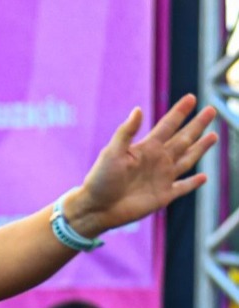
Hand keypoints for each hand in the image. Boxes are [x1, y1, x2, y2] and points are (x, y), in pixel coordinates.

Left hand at [66, 94, 217, 236]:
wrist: (96, 208)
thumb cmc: (100, 180)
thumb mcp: (111, 153)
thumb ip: (126, 132)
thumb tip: (138, 110)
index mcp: (146, 148)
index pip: (168, 125)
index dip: (180, 112)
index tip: (191, 97)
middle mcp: (157, 160)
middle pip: (183, 139)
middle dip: (197, 125)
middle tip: (211, 110)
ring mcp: (161, 178)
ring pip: (187, 159)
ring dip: (200, 148)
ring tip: (213, 136)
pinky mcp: (163, 196)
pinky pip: (183, 187)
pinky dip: (194, 183)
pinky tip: (204, 177)